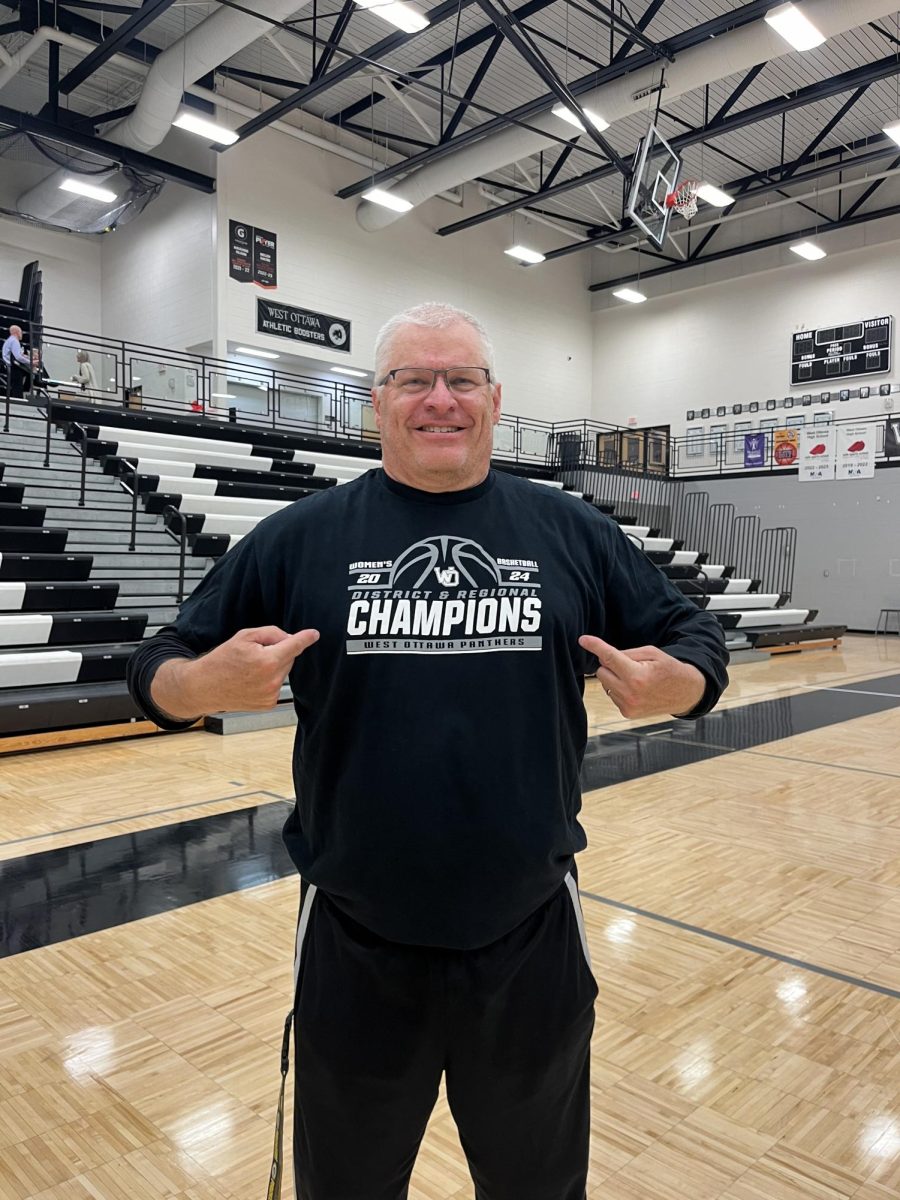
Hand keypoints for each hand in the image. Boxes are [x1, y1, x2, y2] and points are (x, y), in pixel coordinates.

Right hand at [154, 626, 318, 717]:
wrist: (205, 686)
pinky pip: (277, 684)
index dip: (306, 638)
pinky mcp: (269, 704)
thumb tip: (289, 639)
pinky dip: (270, 680)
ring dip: (274, 666)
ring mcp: (271, 694)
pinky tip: (252, 680)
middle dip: (278, 651)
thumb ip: (271, 633)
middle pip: (289, 657)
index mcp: (267, 661)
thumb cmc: (221, 660)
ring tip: (250, 668)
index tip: (314, 634)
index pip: (294, 646)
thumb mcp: (244, 636)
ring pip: (284, 671)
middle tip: (255, 654)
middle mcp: (272, 680)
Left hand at [578, 636, 705, 718]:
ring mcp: (628, 706)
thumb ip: (626, 653)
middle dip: (611, 664)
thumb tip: (603, 655)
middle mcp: (630, 693)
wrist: (685, 693)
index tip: (583, 640)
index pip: (609, 657)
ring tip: (637, 678)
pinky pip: (612, 694)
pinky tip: (636, 689)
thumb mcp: (652, 653)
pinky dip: (619, 689)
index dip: (595, 646)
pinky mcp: (627, 713)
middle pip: (602, 671)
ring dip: (615, 677)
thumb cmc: (669, 669)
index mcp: (637, 675)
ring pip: (605, 683)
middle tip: (630, 664)